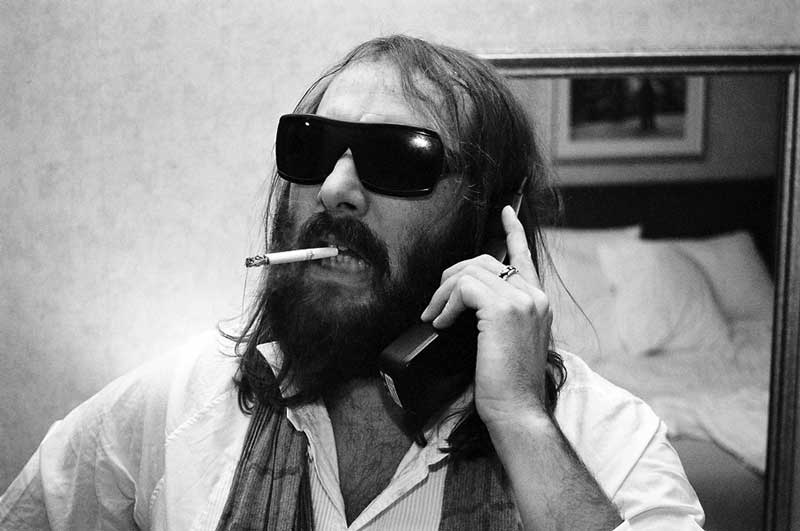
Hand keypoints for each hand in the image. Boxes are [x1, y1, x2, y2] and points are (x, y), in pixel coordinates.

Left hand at [420, 205, 552, 425]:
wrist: (517, 410)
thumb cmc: (507, 384)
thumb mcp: (505, 341)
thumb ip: (498, 315)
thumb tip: (465, 300)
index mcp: (538, 302)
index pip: (525, 257)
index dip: (513, 231)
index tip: (505, 212)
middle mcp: (535, 296)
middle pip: (485, 261)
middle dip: (452, 276)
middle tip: (435, 303)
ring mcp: (522, 300)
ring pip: (471, 271)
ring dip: (443, 292)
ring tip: (434, 315)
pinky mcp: (504, 309)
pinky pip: (464, 287)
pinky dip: (445, 302)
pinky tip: (440, 322)